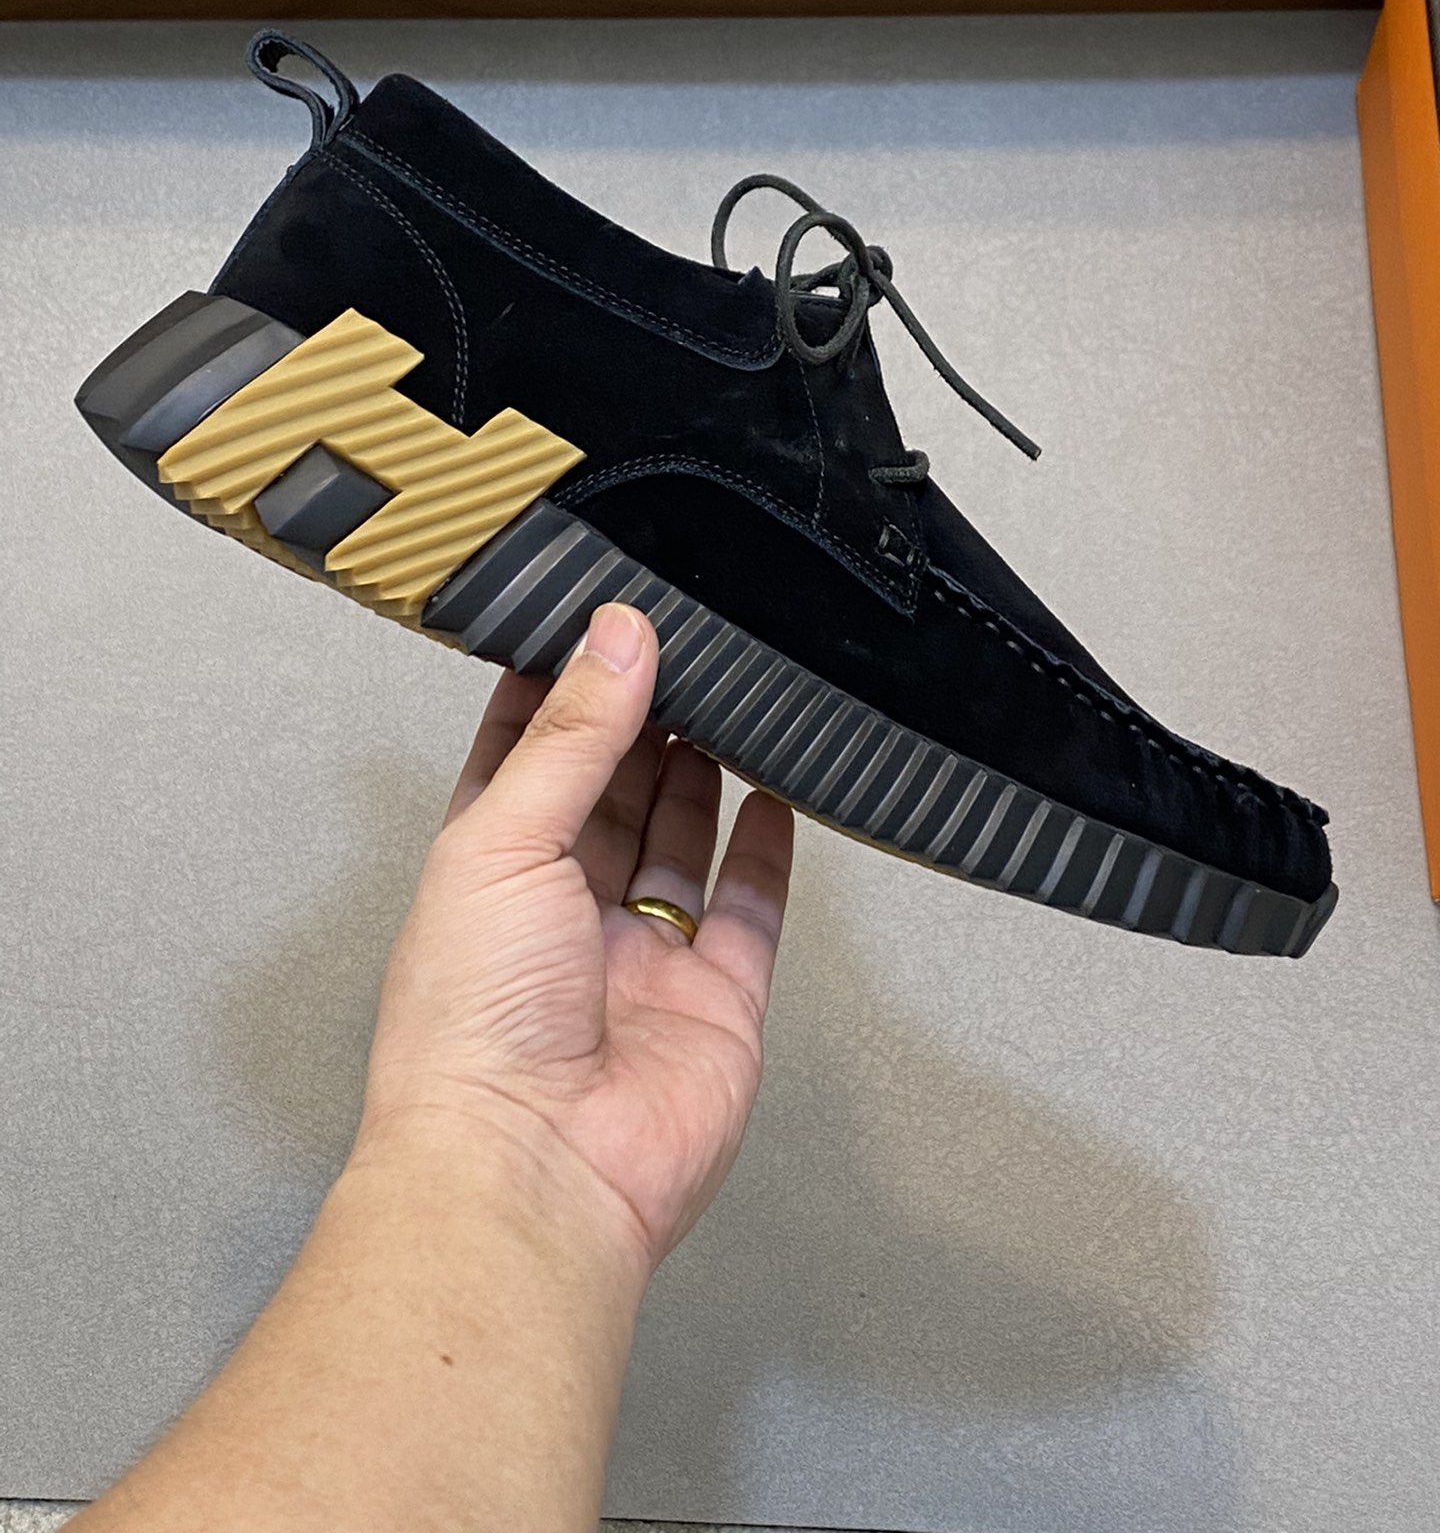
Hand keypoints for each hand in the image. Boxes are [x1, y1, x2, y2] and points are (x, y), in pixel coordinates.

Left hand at [357, 601, 793, 1269]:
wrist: (534, 1172)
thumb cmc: (471, 1032)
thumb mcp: (504, 841)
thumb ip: (572, 737)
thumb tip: (617, 638)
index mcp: (486, 871)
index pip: (521, 756)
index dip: (557, 691)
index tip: (597, 624)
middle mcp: (561, 913)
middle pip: (612, 791)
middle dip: (643, 719)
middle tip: (684, 644)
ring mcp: (642, 958)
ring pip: (683, 841)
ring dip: (705, 771)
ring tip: (734, 694)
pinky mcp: (715, 1003)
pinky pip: (749, 911)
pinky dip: (765, 850)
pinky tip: (776, 793)